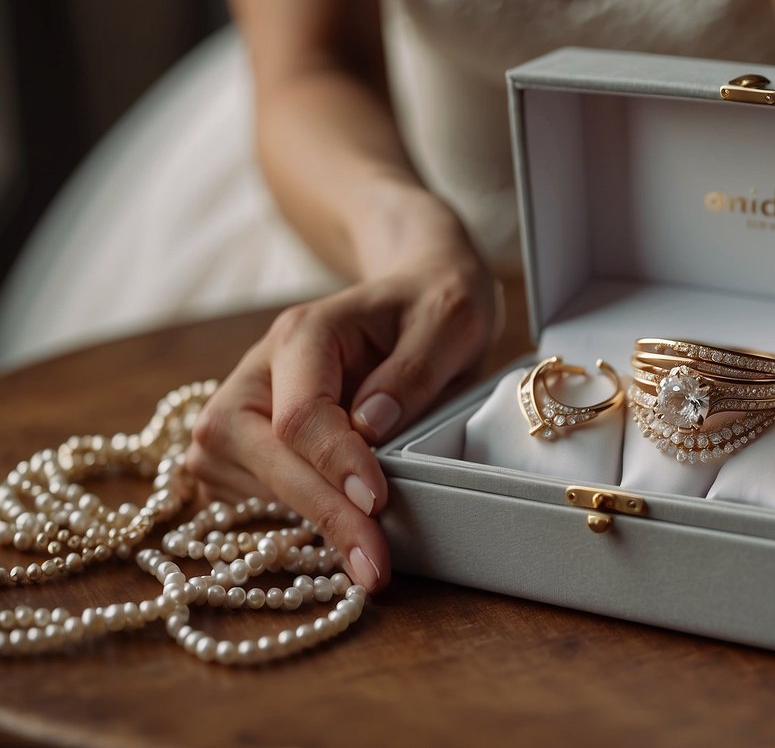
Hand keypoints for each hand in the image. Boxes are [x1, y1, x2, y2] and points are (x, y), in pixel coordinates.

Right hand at [185, 252, 495, 591]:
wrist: (417, 294)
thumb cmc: (434, 306)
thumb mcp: (451, 319)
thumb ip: (414, 367)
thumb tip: (371, 426)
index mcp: (304, 333)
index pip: (299, 412)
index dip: (334, 464)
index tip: (379, 504)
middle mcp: (260, 368)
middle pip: (252, 448)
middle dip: (314, 511)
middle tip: (372, 566)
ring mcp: (245, 404)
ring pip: (237, 476)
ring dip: (299, 521)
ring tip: (366, 557)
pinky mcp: (247, 440)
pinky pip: (240, 491)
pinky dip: (283, 519)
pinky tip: (336, 537)